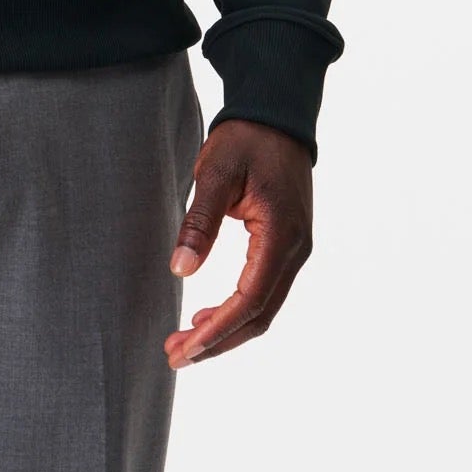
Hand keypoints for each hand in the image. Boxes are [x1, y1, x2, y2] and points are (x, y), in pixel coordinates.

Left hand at [164, 118, 313, 368]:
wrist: (276, 115)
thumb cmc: (246, 140)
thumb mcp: (216, 174)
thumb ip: (200, 222)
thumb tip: (180, 269)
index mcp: (281, 236)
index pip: (249, 299)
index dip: (217, 329)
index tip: (185, 348)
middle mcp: (295, 251)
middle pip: (259, 315)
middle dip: (218, 340)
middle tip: (176, 356)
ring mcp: (294, 250)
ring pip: (263, 308)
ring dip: (226, 330)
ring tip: (186, 343)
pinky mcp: (286, 246)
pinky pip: (264, 290)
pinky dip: (237, 311)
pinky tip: (207, 317)